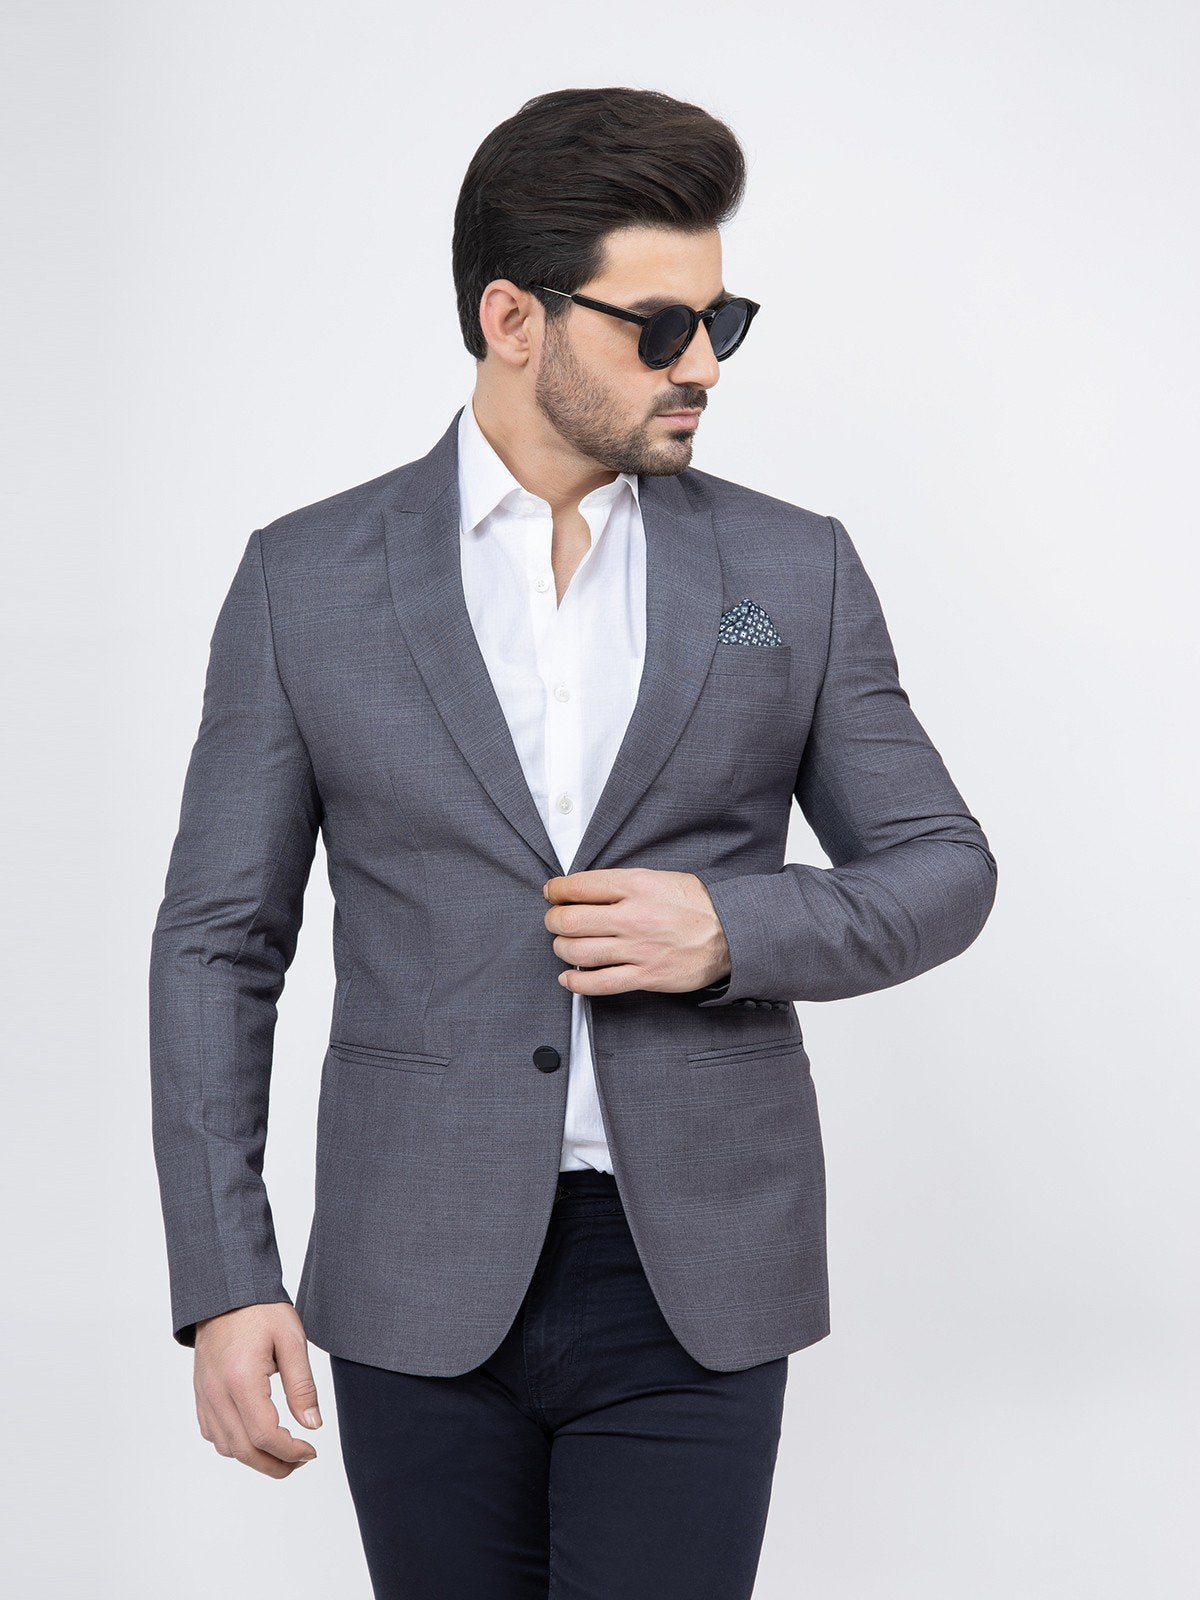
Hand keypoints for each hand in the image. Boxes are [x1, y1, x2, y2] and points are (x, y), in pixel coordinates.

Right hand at [193, 1303, 321, 1477]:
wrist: (226, 1291)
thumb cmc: (261, 1310)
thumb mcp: (292, 1341)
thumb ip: (302, 1386)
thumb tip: (312, 1425)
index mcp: (241, 1379)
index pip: (264, 1435)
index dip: (290, 1452)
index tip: (311, 1450)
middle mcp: (216, 1392)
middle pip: (243, 1450)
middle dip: (275, 1465)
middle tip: (301, 1461)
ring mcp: (204, 1395)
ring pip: (226, 1447)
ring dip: (255, 1458)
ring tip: (283, 1451)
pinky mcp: (200, 1394)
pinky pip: (213, 1433)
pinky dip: (235, 1444)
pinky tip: (256, 1436)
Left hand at [542, 868, 730, 996]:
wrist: (731, 933)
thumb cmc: (695, 904)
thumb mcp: (659, 878)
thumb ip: (622, 883)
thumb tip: (585, 889)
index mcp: (635, 886)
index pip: (578, 886)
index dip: (555, 890)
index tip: (551, 893)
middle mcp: (632, 916)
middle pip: (570, 920)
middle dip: (553, 921)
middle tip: (554, 921)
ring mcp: (638, 949)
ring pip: (578, 951)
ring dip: (561, 948)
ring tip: (564, 945)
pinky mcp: (645, 976)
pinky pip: (599, 983)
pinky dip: (576, 982)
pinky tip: (569, 978)